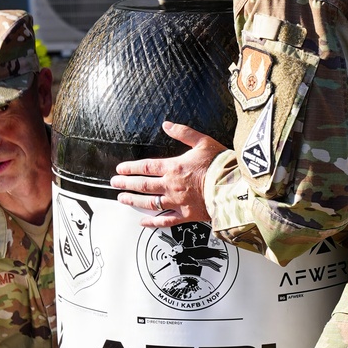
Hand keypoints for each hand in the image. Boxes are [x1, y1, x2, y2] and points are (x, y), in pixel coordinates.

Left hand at [111, 121, 225, 227]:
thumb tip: (167, 124)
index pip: (146, 167)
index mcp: (174, 167)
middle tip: (114, 184)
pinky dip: (152, 222)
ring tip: (123, 199)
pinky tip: (143, 222)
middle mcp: (171, 185)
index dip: (131, 168)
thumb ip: (183, 132)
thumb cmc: (220, 164)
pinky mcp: (186, 215)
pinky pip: (165, 220)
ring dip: (134, 201)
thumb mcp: (203, 141)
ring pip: (149, 203)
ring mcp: (177, 202)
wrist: (233, 188)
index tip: (120, 169)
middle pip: (143, 185)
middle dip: (126, 184)